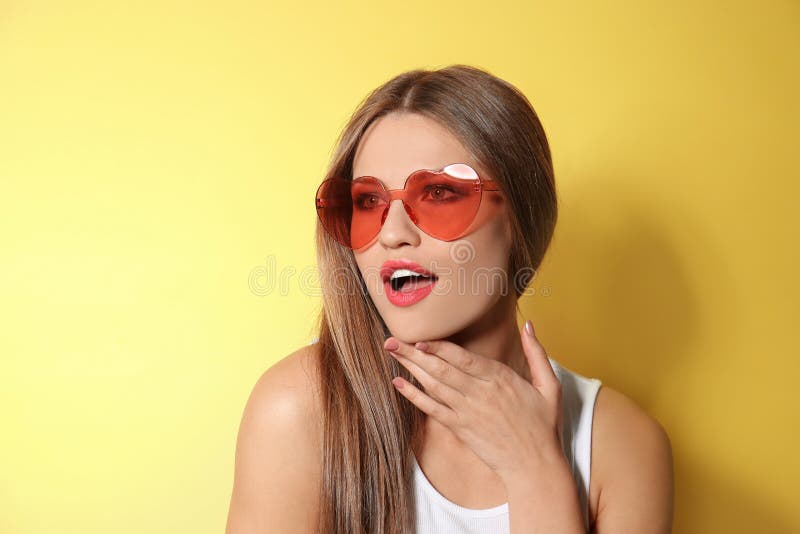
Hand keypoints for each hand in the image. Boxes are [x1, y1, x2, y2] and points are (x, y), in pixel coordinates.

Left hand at [384, 321, 565, 483]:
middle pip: (442, 369)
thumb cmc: (543, 425)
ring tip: (392, 353)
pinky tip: (398, 383)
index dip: (438, 347)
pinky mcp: (460, 428)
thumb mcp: (550, 386)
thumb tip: (529, 325)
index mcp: (500, 379)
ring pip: (434, 385)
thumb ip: (537, 354)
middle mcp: (481, 393)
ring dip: (410, 368)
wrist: (534, 466)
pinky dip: (414, 396)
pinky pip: (433, 409)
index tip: (418, 337)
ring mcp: (468, 412)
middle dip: (414, 353)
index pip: (463, 358)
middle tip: (391, 340)